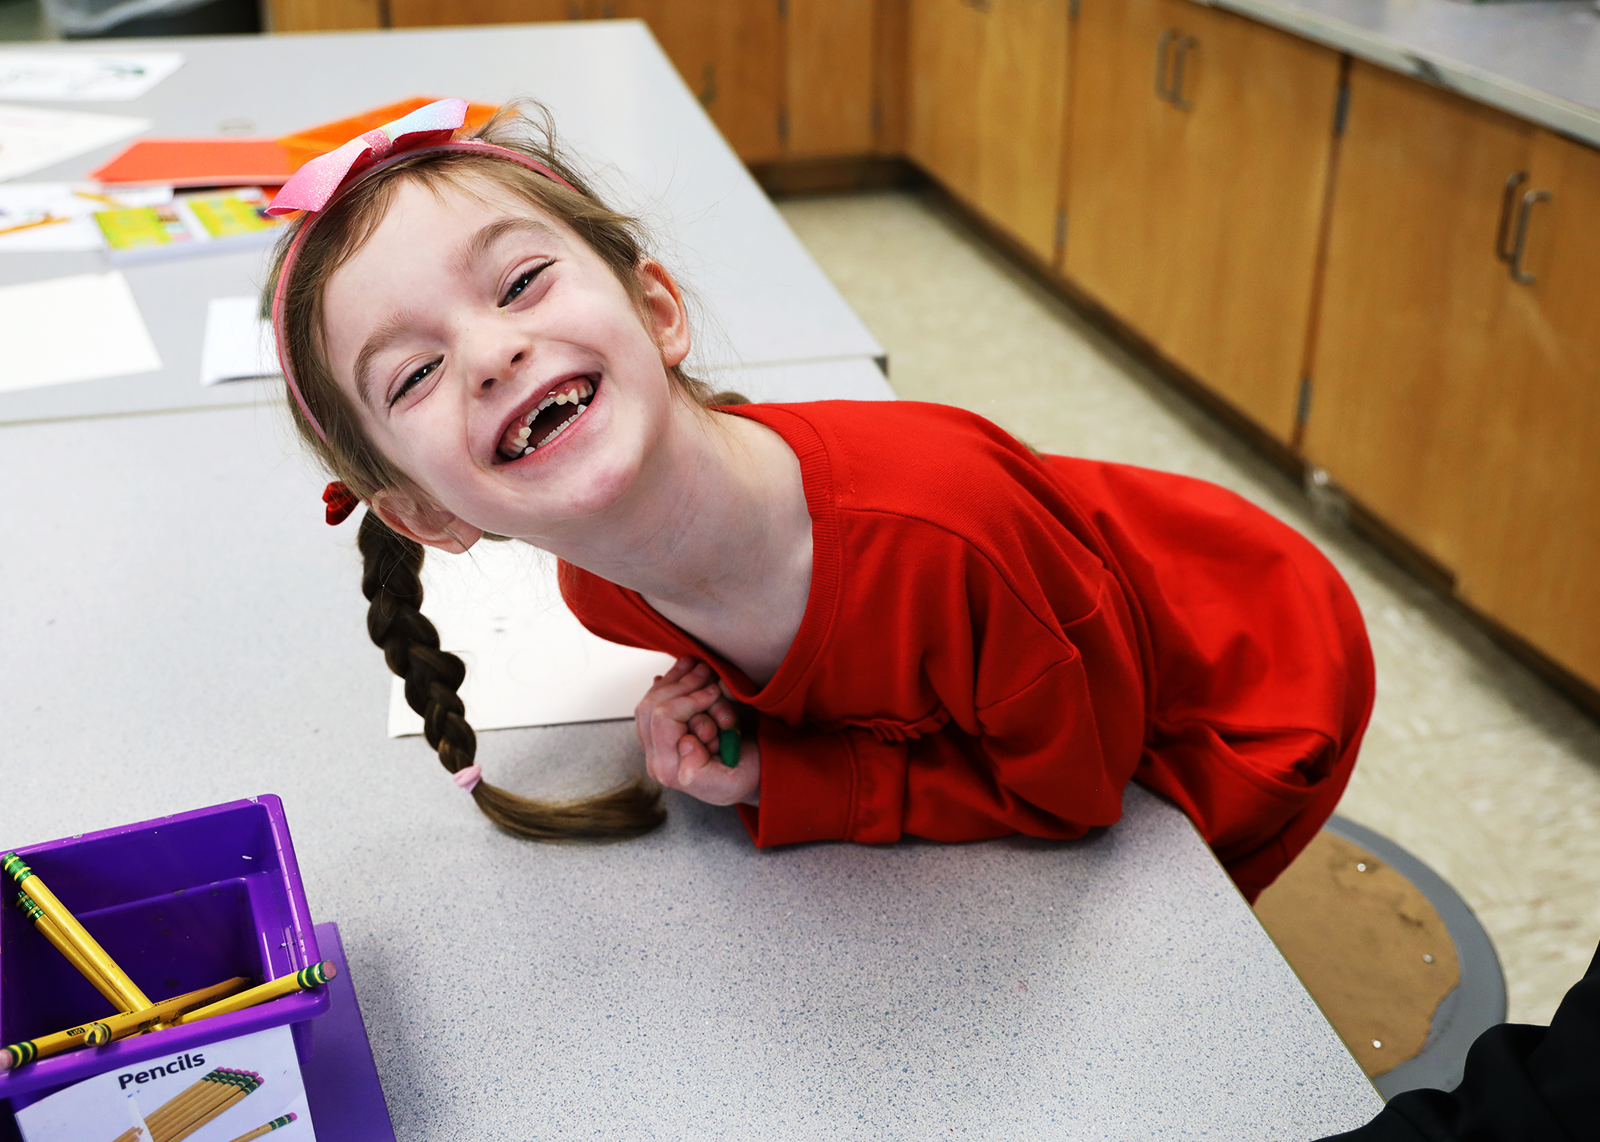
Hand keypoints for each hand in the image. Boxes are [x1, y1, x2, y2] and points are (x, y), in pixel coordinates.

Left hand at [634, 658, 759, 806]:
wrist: (751, 774)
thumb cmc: (744, 777)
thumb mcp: (732, 782)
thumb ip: (702, 771)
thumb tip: (684, 744)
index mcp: (669, 769)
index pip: (664, 717)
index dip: (691, 698)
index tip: (715, 693)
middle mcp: (656, 756)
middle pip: (652, 703)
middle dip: (685, 685)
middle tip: (710, 676)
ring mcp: (655, 743)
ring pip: (652, 697)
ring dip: (680, 681)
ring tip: (705, 675)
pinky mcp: (661, 732)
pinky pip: (656, 698)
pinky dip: (673, 682)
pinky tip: (686, 672)